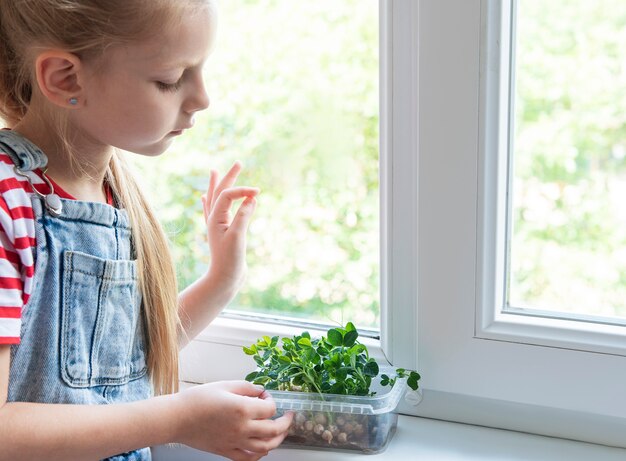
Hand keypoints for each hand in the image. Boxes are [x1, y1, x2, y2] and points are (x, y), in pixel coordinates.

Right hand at [173, 381, 293, 460]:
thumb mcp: (225, 385)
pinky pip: (248, 458)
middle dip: (285, 422)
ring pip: (265, 447)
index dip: (272, 400)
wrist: (177, 418)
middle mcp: (242, 428)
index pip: (270, 408)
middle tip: (289, 416)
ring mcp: (235, 442)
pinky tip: (263, 449)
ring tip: (281, 432)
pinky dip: (260, 455)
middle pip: (274, 430)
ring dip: (278, 440)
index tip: (266, 395)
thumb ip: (247, 387)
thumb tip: (260, 391)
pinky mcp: (226, 451)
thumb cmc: (197, 400)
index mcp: (242, 409)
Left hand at [201, 162, 258, 293]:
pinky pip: (212, 212)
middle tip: (238, 163)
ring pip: (215, 199)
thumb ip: (244, 216)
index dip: (243, 191)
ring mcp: (215, 225)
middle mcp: (213, 219)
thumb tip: (252, 198)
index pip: (228, 195)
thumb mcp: (238, 236)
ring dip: (217, 185)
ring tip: (215, 171)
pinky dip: (210, 202)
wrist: (224, 279)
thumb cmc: (231, 260)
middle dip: (229, 177)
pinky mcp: (220, 232)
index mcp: (215, 218)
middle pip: (219, 192)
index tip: (258, 193)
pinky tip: (205, 197)